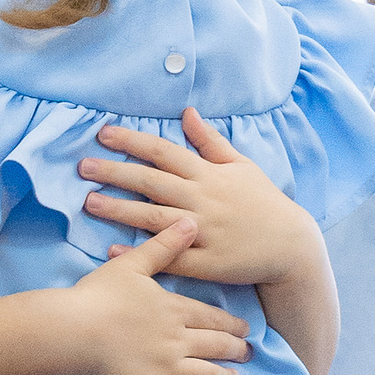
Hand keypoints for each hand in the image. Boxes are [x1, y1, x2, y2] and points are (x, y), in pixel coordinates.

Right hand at [60, 221, 250, 374]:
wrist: (72, 330)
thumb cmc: (97, 296)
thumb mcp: (132, 265)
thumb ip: (164, 246)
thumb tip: (190, 220)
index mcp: (173, 310)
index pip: (209, 317)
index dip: (229, 323)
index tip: (245, 328)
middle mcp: (177, 340)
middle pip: (214, 345)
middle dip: (234, 350)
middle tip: (248, 354)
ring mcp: (166, 369)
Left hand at [76, 108, 322, 289]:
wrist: (292, 246)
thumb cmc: (263, 203)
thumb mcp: (241, 165)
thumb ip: (210, 141)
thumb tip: (187, 112)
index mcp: (208, 175)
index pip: (164, 152)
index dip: (133, 142)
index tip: (103, 134)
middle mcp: (203, 200)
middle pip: (152, 182)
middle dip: (115, 173)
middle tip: (82, 167)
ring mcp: (203, 231)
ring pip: (154, 218)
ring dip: (120, 210)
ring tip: (89, 202)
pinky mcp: (205, 263)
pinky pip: (167, 257)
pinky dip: (139, 253)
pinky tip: (111, 251)